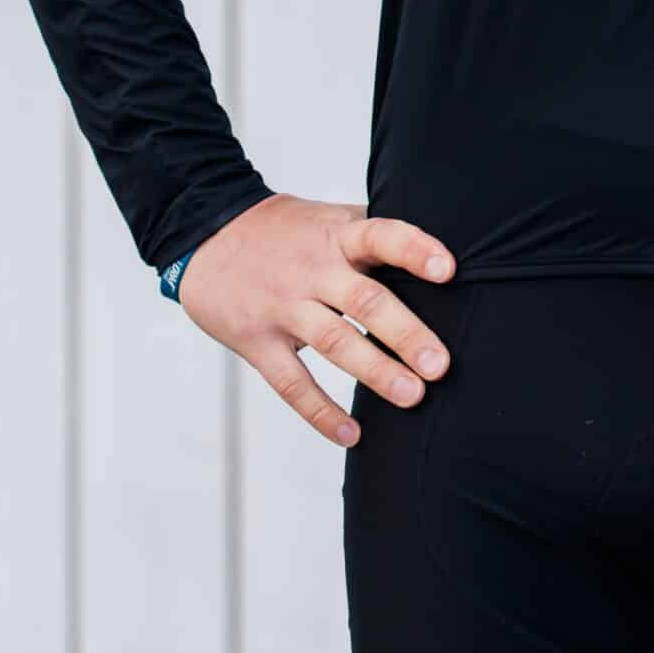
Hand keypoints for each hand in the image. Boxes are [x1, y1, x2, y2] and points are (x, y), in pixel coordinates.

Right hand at [176, 194, 458, 448]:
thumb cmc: (286, 231)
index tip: (449, 270)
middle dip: (406, 334)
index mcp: (338, 235)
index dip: (415, 250)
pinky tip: (353, 434)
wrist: (205, 234)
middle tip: (441, 365)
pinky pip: (291, 382)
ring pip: (334, 342)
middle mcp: (313, 270)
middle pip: (365, 300)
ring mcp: (283, 306)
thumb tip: (446, 253)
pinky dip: (322, 412)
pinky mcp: (256, 341)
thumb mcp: (330, 218)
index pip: (381, 235)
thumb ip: (375, 235)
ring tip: (413, 397)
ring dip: (375, 372)